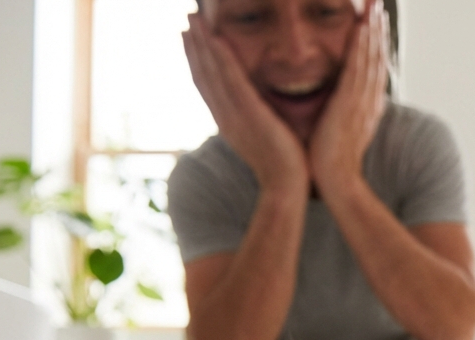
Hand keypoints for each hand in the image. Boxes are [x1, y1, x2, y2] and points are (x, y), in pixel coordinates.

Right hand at [182, 14, 307, 194]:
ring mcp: (233, 115)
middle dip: (194, 45)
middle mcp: (224, 116)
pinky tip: (214, 37)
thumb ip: (259, 121)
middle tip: (188, 18)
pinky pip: (231, 80)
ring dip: (201, 43)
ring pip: (212, 72)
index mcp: (228, 122)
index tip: (191, 38)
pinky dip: (221, 58)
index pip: (207, 85)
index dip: (197, 60)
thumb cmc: (284, 168)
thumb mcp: (266, 139)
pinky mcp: (249, 114)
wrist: (286, 188)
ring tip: (194, 17)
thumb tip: (263, 110)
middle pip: (203, 74)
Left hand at [308, 0, 388, 198]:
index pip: (373, 69)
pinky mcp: (351, 102)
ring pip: (371, 58)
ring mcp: (362, 101)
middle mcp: (369, 101)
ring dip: (373, 30)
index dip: (375, 46)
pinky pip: (359, 67)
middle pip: (377, 58)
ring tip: (375, 7)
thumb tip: (335, 106)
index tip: (374, 25)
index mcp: (366, 107)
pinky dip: (362, 45)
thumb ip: (340, 115)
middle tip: (379, 6)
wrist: (336, 181)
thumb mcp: (339, 133)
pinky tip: (363, 26)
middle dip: (378, 31)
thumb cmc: (331, 162)